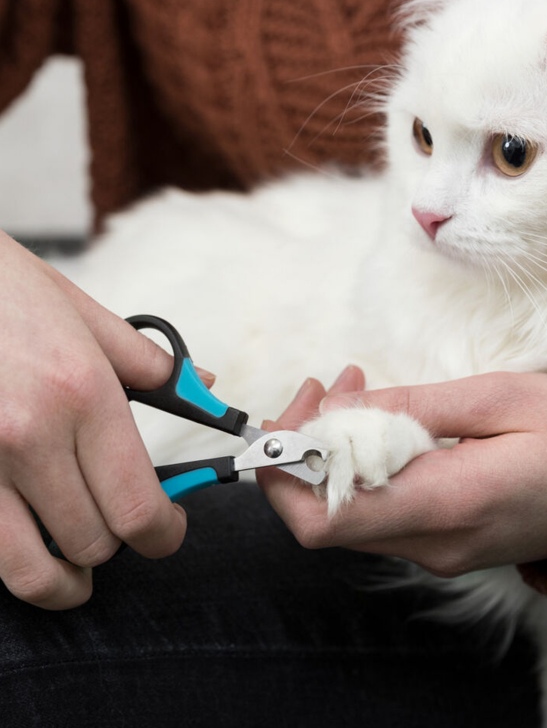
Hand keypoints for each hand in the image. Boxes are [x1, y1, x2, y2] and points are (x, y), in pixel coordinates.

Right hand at [0, 232, 190, 607]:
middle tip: (127, 528)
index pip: (139, 505)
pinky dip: (15, 559)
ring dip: (64, 575)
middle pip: (95, 543)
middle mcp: (30, 436)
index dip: (165, 534)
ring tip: (78, 567)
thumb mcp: (89, 318)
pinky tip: (29, 543)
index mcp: (83, 395)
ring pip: (31, 568)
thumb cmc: (9, 293)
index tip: (169, 529)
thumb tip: (205, 386)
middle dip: (122, 543)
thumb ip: (153, 364)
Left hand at [258, 369, 546, 577]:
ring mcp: (440, 552)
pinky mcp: (447, 545)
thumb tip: (343, 412)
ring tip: (357, 387)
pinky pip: (383, 515)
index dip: (287, 469)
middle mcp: (434, 545)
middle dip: (306, 451)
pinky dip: (364, 470)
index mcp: (448, 506)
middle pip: (326, 520)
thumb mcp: (498, 397)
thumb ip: (413, 408)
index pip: (326, 518)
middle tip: (327, 385)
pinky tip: (383, 423)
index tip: (297, 409)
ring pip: (351, 516)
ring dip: (335, 454)